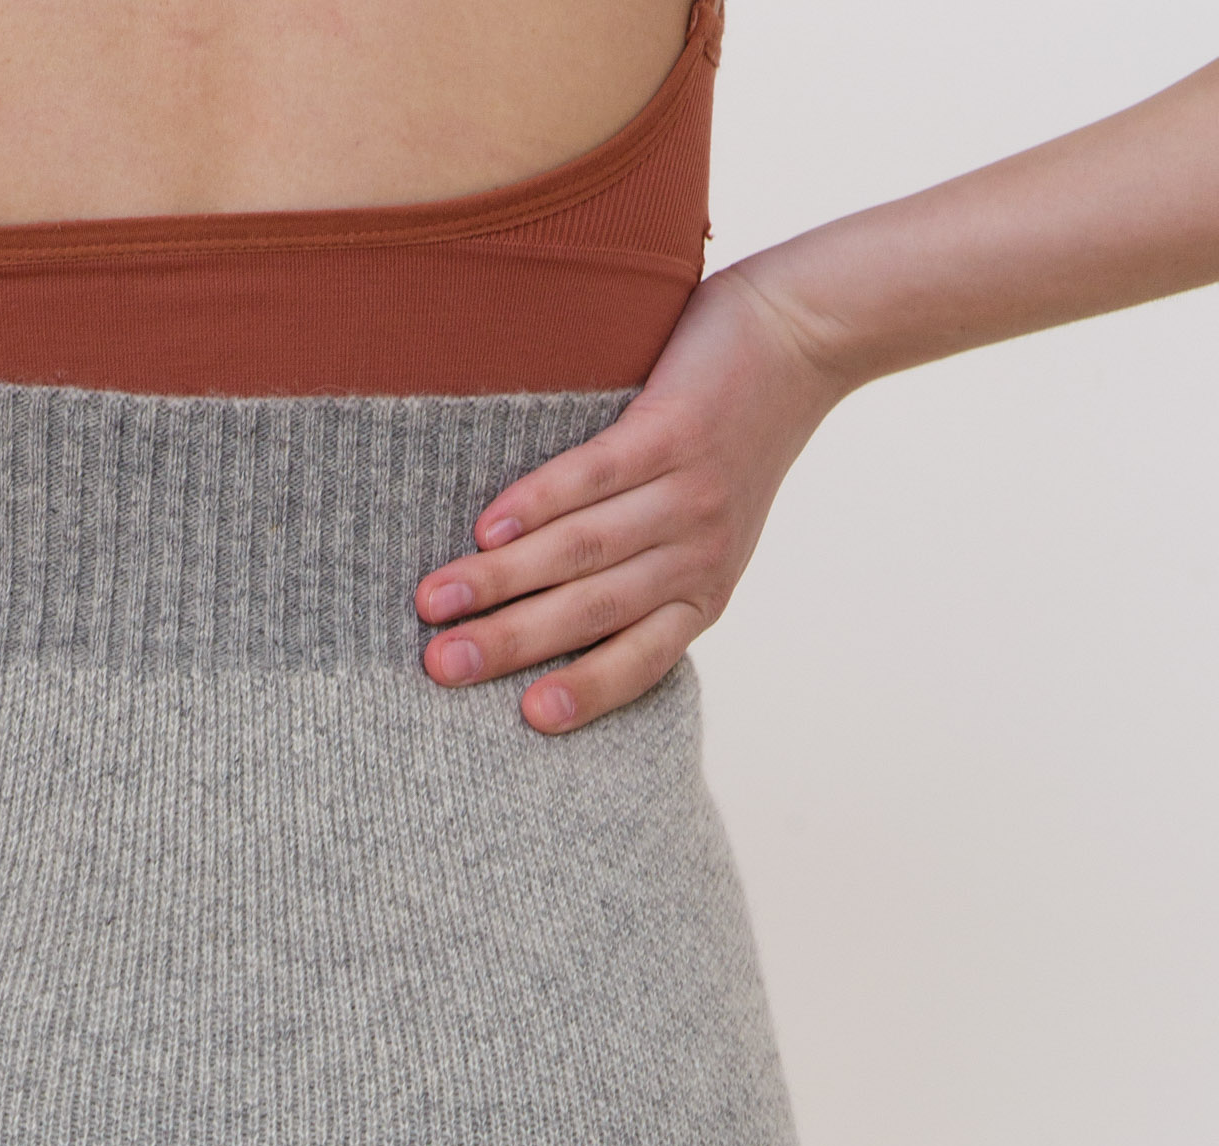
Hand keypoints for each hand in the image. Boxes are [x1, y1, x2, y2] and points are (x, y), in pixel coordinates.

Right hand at [413, 264, 846, 733]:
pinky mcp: (674, 429)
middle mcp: (698, 553)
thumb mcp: (703, 535)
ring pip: (584, 548)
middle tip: (440, 666)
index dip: (586, 690)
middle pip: (592, 609)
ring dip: (502, 577)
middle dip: (511, 642)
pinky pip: (596, 475)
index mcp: (702, 595)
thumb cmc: (728, 448)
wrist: (799, 340)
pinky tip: (488, 525)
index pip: (640, 660)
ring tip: (434, 599)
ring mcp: (688, 492)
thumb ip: (640, 578)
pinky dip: (539, 502)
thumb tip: (528, 622)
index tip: (528, 717)